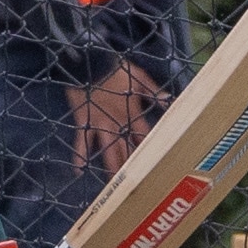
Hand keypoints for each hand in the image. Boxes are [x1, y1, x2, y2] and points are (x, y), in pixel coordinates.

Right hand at [66, 61, 166, 175]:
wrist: (92, 63)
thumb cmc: (116, 69)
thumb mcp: (140, 77)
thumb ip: (154, 91)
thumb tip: (170, 101)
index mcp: (133, 115)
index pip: (144, 137)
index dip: (149, 150)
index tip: (155, 164)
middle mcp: (118, 125)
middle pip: (127, 149)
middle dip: (132, 167)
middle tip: (137, 184)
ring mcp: (100, 126)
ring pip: (108, 151)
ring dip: (111, 168)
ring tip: (114, 184)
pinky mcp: (85, 124)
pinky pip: (81, 143)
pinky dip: (79, 156)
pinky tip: (78, 172)